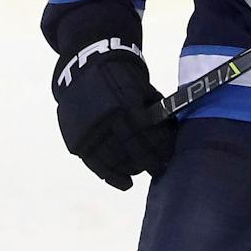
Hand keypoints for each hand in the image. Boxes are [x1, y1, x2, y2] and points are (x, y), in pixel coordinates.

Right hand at [53, 38, 175, 189]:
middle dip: (149, 161)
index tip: (170, 157)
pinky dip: (111, 176)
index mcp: (126, 103)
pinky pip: (95, 164)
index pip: (148, 133)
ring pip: (114, 159)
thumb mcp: (142, 87)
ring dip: (132, 169)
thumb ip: (157, 110)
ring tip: (143, 172)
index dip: (161, 147)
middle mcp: (106, 118)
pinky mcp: (77, 139)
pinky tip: (125, 183)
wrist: (83, 67)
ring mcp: (89, 130)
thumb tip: (173, 135)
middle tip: (161, 169)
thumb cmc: (121, 78)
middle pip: (132, 149)